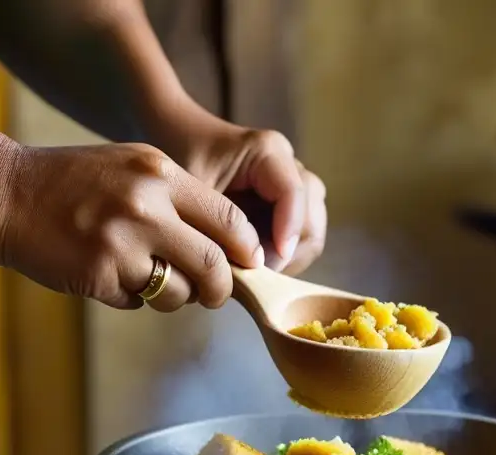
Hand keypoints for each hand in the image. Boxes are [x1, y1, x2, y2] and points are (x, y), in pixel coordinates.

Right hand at [0, 142, 263, 310]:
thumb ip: (181, 200)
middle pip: (214, 265)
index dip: (247, 249)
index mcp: (161, 173)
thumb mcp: (133, 169)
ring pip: (179, 292)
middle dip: (222, 288)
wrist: (2, 194)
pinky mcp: (99, 275)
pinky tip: (109, 273)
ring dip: (174, 296)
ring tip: (149, 277)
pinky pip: (139, 301)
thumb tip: (233, 247)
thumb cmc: (74, 183)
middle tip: (216, 293)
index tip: (248, 263)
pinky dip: (133, 296)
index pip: (230, 220)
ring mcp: (122, 243)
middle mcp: (147, 206)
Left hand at [175, 118, 326, 276]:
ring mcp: (296, 186)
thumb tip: (239, 271)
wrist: (184, 137)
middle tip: (256, 276)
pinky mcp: (292, 205)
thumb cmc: (185, 156)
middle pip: (311, 217)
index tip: (267, 265)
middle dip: (288, 252)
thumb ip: (215, 224)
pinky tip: (258, 266)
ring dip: (288, 258)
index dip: (287, 232)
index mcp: (268, 152)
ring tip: (255, 272)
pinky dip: (285, 257)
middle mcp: (291, 167)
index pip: (294, 193)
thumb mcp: (191, 188)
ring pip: (312, 231)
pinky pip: (302, 238)